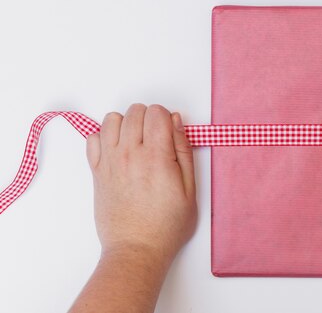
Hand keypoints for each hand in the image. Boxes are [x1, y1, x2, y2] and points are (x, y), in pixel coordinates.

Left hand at [86, 104, 196, 264]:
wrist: (137, 249)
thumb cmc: (167, 225)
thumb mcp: (190, 189)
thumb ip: (184, 151)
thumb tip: (175, 122)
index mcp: (157, 157)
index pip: (157, 112)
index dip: (167, 119)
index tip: (170, 135)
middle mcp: (130, 154)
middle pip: (135, 111)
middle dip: (149, 118)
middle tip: (156, 139)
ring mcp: (110, 162)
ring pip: (112, 119)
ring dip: (126, 124)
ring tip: (136, 142)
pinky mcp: (97, 172)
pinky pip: (92, 138)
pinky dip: (104, 138)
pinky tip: (118, 151)